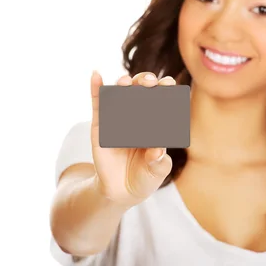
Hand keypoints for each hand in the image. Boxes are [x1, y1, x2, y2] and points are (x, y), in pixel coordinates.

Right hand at [89, 71, 174, 206]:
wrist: (121, 190)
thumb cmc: (146, 176)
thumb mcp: (157, 171)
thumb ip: (159, 161)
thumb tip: (157, 150)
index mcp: (156, 121)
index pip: (163, 99)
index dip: (166, 89)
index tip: (169, 84)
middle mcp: (138, 114)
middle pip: (141, 90)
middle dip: (146, 82)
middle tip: (149, 82)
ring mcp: (118, 117)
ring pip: (121, 94)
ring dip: (123, 83)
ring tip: (125, 81)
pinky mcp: (101, 124)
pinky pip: (98, 103)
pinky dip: (96, 88)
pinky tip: (96, 75)